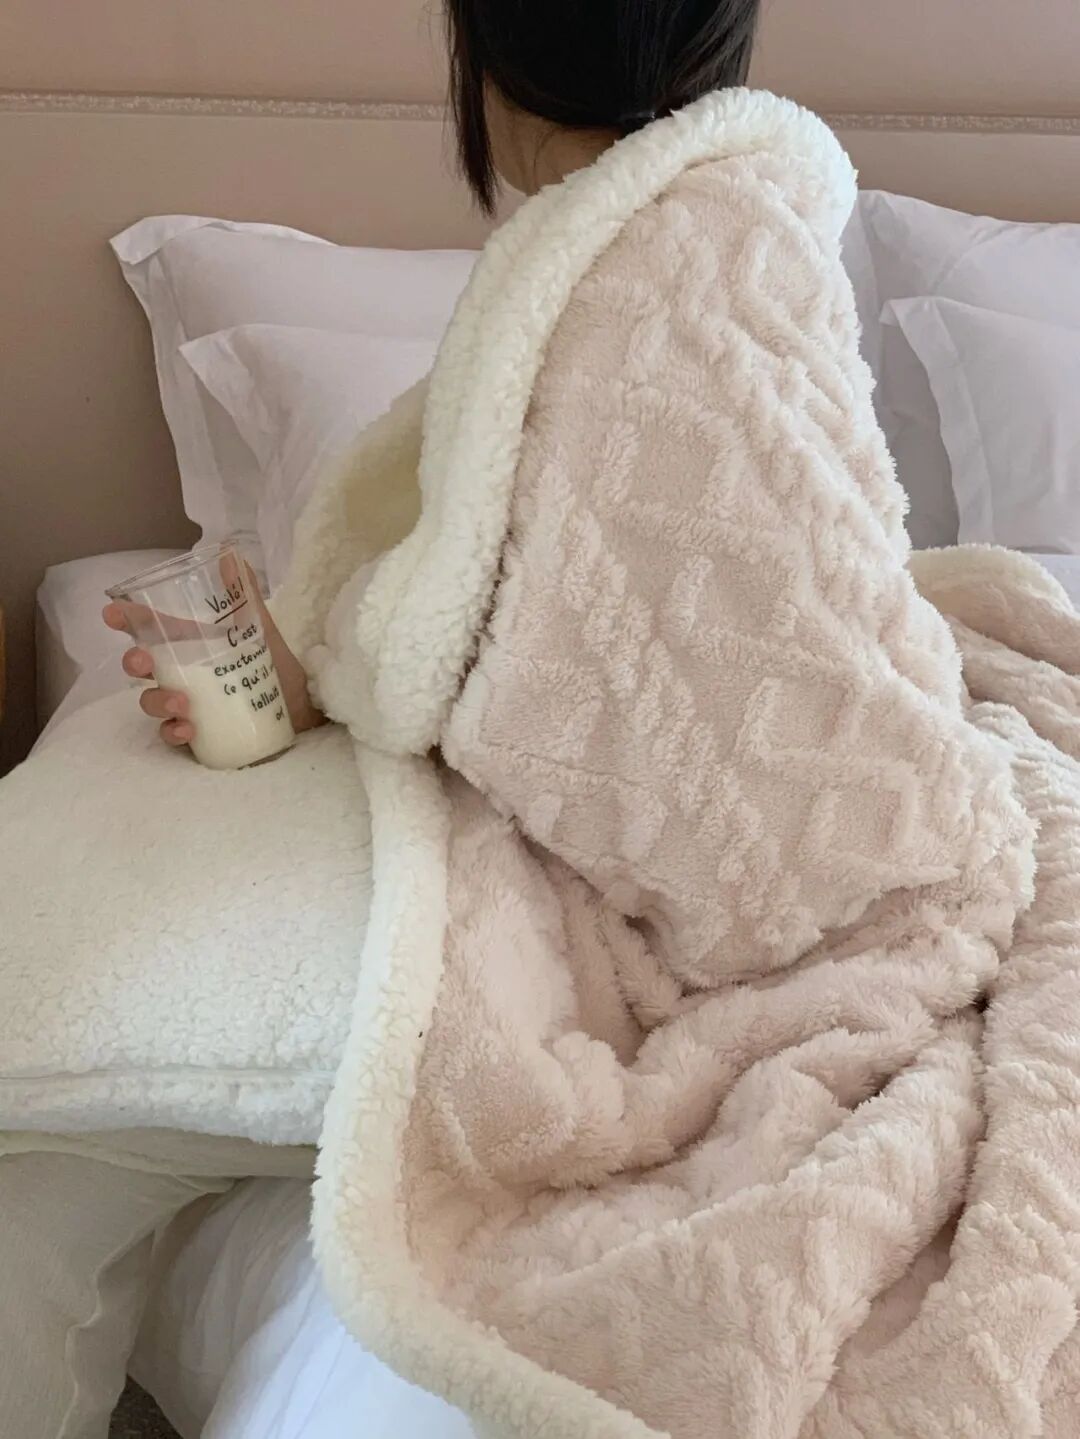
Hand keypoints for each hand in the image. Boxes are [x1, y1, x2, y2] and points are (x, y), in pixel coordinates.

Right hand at [103, 578, 323, 750]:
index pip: (151, 630)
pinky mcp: (200, 734)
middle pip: (142, 668)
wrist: (305, 707)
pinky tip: (187, 729)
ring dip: (157, 702)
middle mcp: (183, 675)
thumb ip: (244, 593)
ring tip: (182, 703)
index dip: (126, 619)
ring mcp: (187, 705)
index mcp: (192, 646)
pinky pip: (173, 736)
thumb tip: (230, 552)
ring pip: (153, 703)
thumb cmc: (276, 666)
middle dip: (134, 663)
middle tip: (143, 662)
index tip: (112, 612)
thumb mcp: (260, 628)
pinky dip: (174, 732)